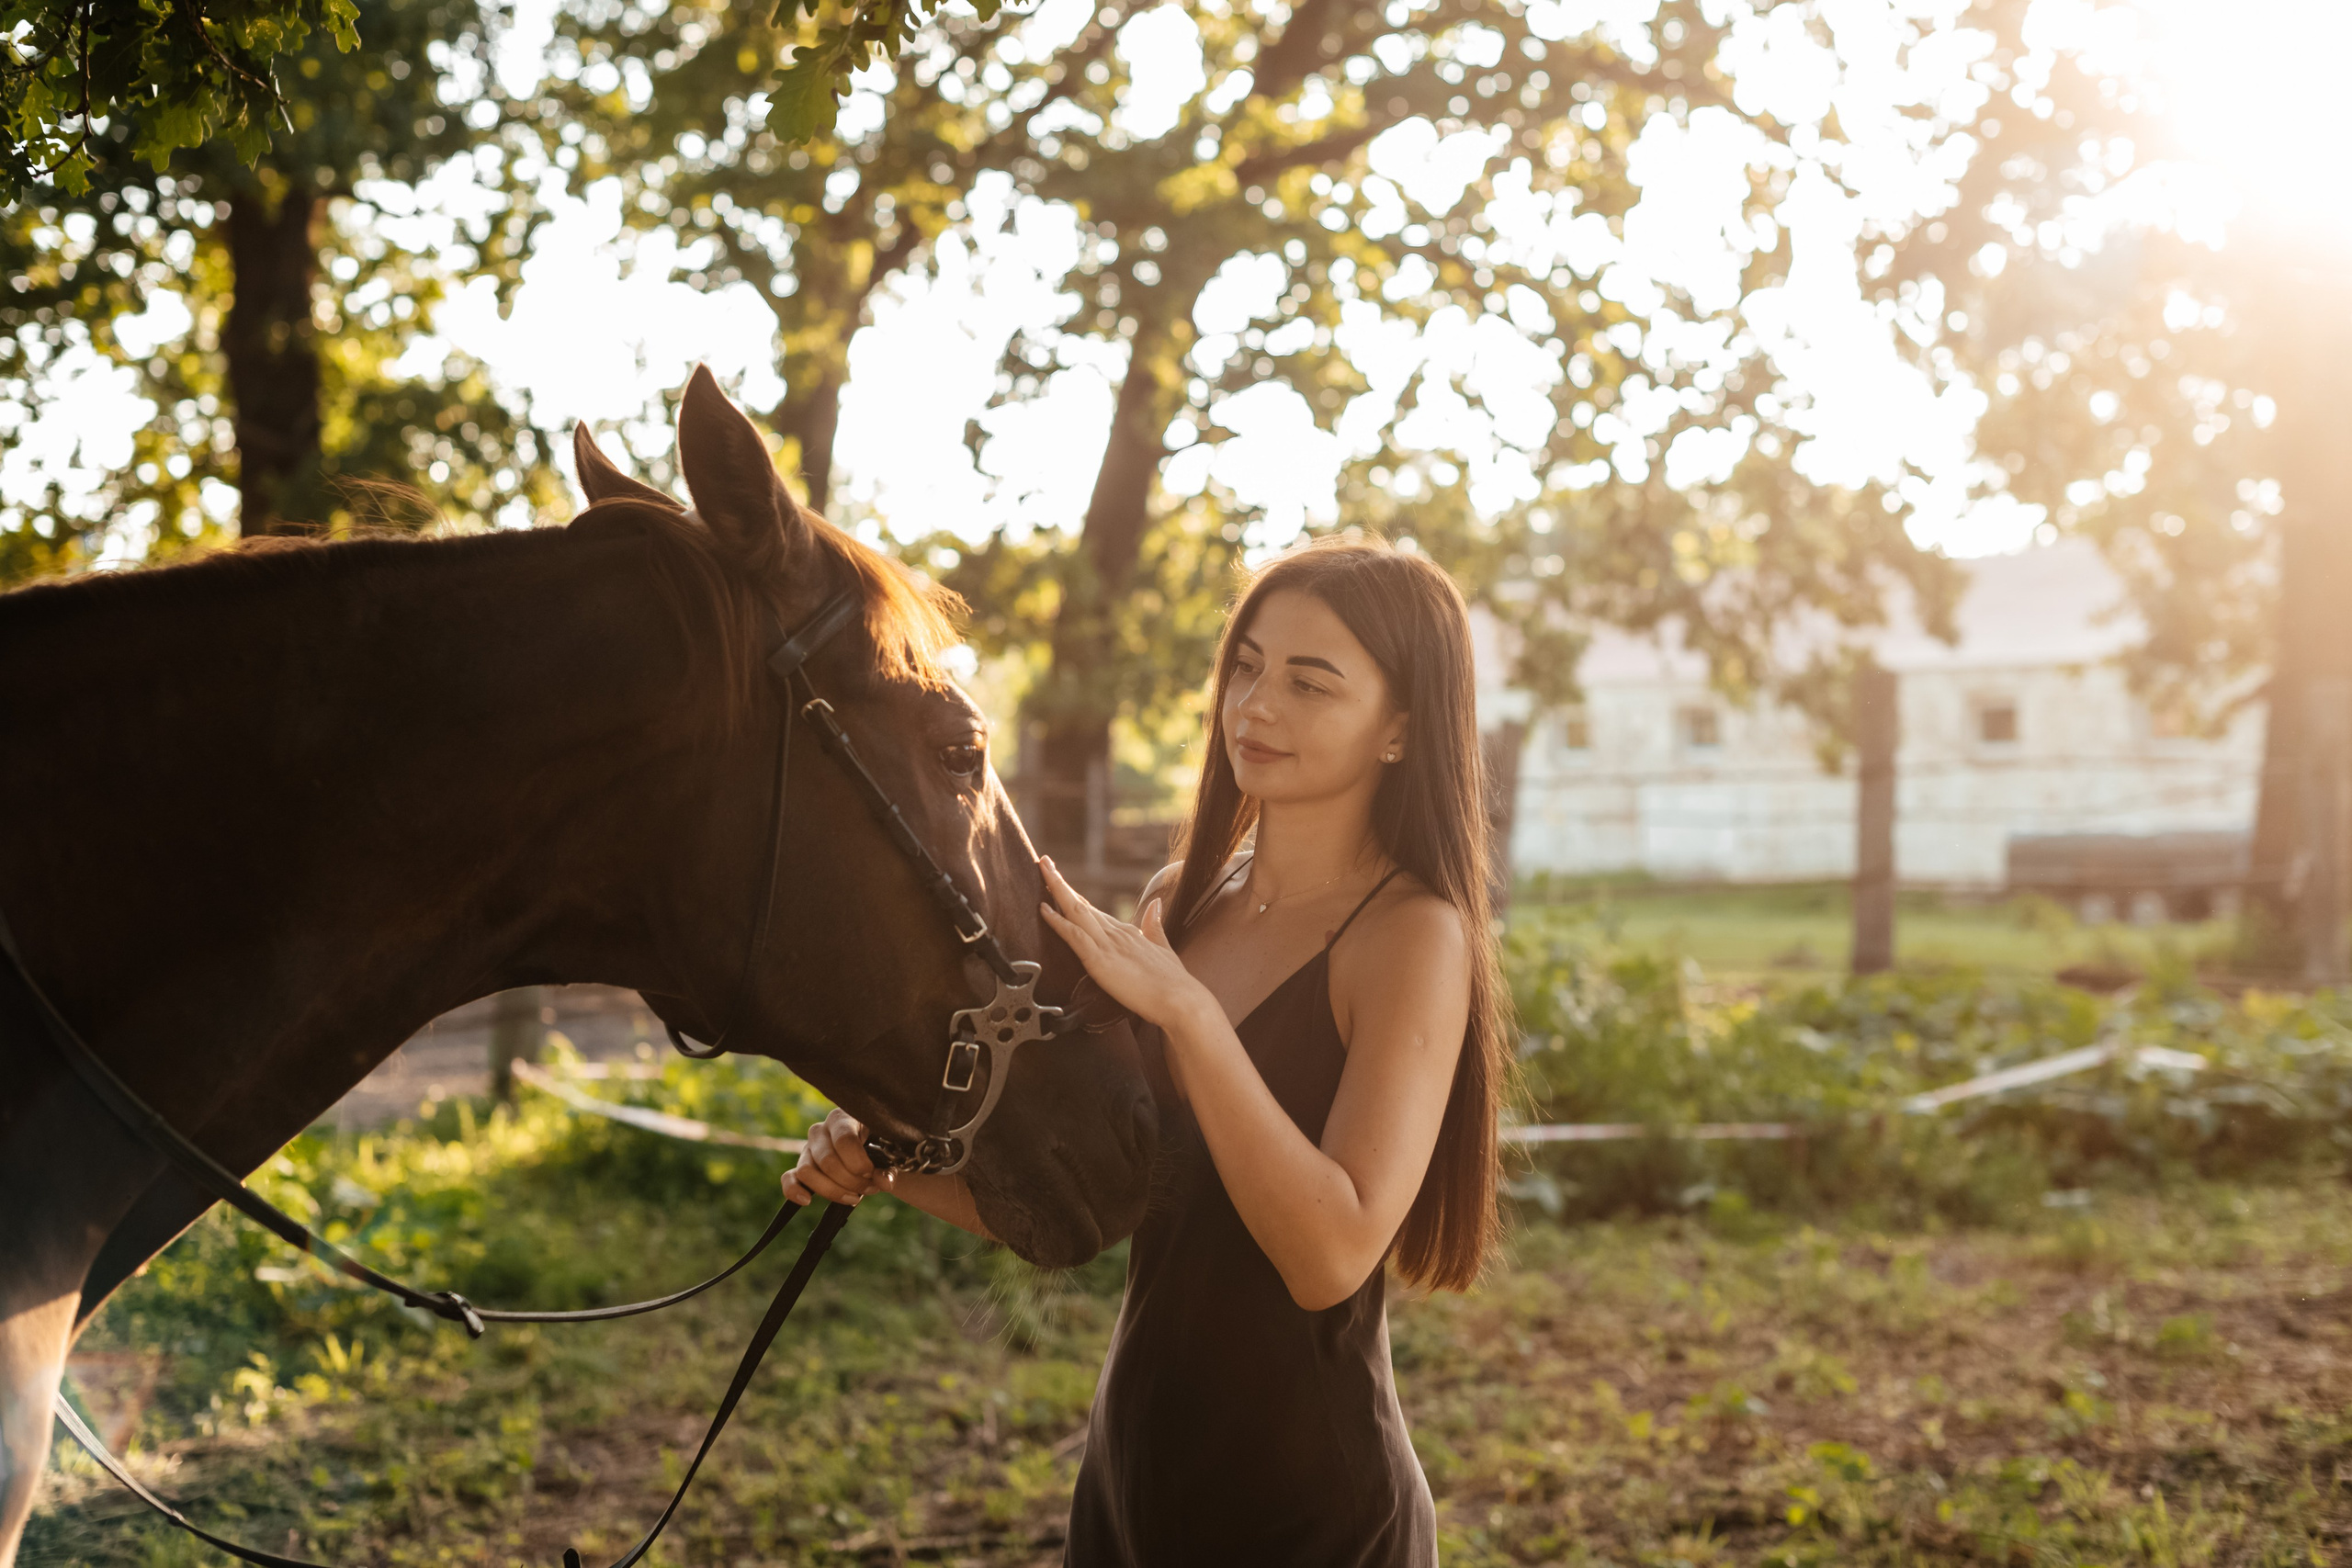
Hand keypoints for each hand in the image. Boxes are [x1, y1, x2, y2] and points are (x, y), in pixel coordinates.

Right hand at [781, 1107, 886, 1206]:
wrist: (872, 1149)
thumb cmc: (880, 1147)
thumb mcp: (888, 1153)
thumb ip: (887, 1169)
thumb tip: (884, 1184)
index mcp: (842, 1118)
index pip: (844, 1140)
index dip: (858, 1163)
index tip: (872, 1173)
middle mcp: (820, 1131)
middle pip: (827, 1161)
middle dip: (851, 1181)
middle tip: (870, 1188)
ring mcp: (807, 1149)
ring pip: (807, 1171)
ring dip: (832, 1190)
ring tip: (855, 1197)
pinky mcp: (801, 1168)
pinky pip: (789, 1178)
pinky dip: (794, 1190)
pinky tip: (807, 1200)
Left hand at [1038, 856, 1214, 1031]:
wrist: (1181, 999)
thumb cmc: (1174, 981)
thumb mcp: (1163, 949)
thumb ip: (1155, 926)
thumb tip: (1155, 904)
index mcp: (1128, 933)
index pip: (1094, 911)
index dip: (1075, 896)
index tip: (1060, 881)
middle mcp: (1116, 933)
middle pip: (1081, 904)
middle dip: (1060, 883)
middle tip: (1045, 862)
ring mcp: (1108, 945)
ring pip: (1076, 911)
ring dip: (1057, 889)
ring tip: (1042, 870)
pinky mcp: (1100, 961)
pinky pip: (1074, 936)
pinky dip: (1057, 921)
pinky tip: (1044, 910)